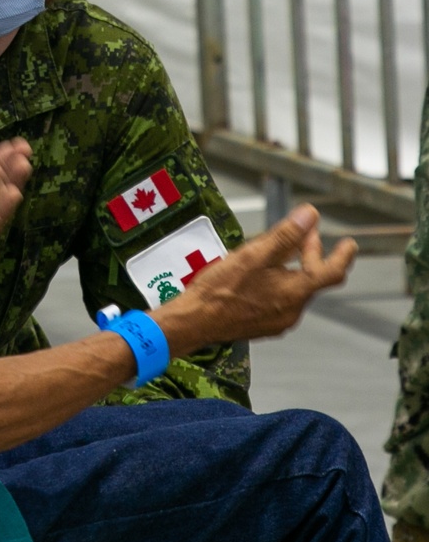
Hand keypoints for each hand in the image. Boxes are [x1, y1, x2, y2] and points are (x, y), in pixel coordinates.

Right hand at [159, 204, 356, 351]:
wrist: (193, 322)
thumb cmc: (220, 290)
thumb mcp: (253, 255)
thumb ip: (285, 236)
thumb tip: (310, 215)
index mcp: (295, 293)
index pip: (332, 272)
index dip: (343, 256)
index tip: (349, 244)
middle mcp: (292, 311)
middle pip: (312, 279)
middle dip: (310, 254)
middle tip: (301, 233)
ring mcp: (277, 321)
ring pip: (295, 290)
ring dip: (292, 269)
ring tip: (276, 252)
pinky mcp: (262, 325)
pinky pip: (280, 302)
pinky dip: (279, 284)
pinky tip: (261, 276)